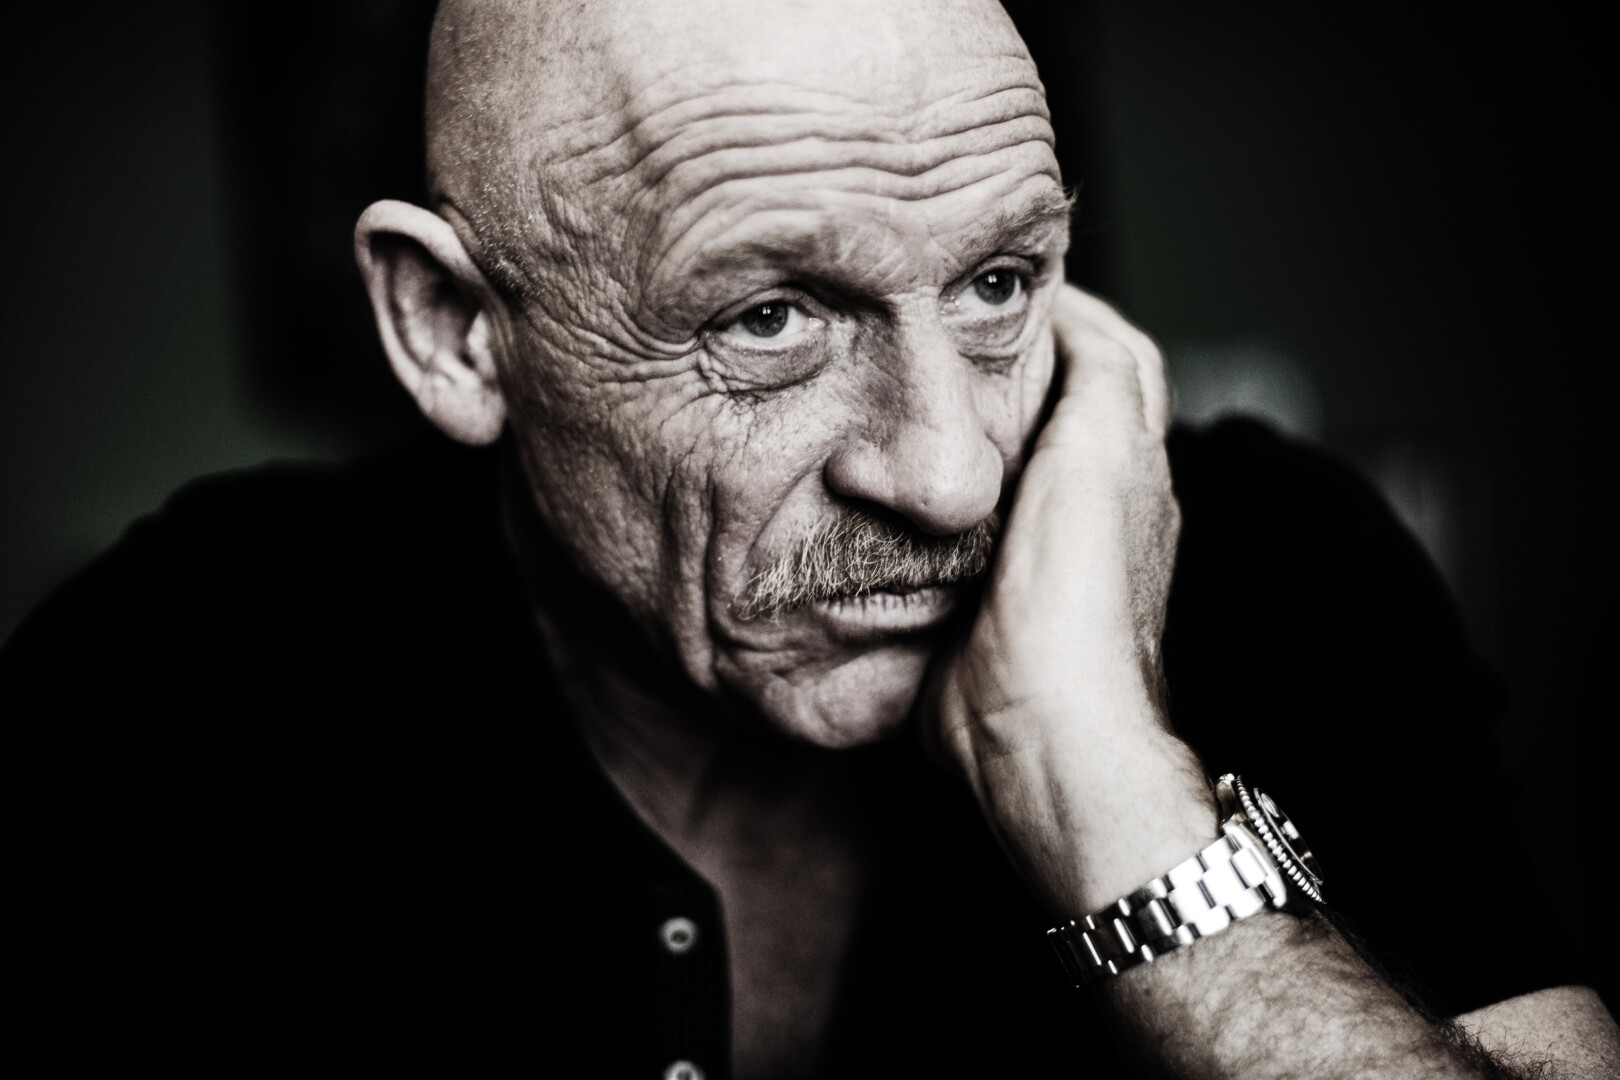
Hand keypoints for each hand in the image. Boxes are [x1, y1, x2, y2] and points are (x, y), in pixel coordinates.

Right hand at [926, 283, 1211, 915]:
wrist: (1038, 732)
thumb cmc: (1073, 601)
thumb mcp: (1101, 458)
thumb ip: (1101, 376)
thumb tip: (1072, 313)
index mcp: (1128, 466)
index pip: (1113, 358)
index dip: (1066, 310)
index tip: (999, 280)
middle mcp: (1092, 507)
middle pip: (1060, 406)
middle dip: (1007, 360)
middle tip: (938, 326)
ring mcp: (1037, 555)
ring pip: (1004, 464)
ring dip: (964, 425)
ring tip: (904, 387)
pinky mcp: (985, 599)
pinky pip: (958, 524)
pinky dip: (932, 491)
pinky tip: (891, 480)